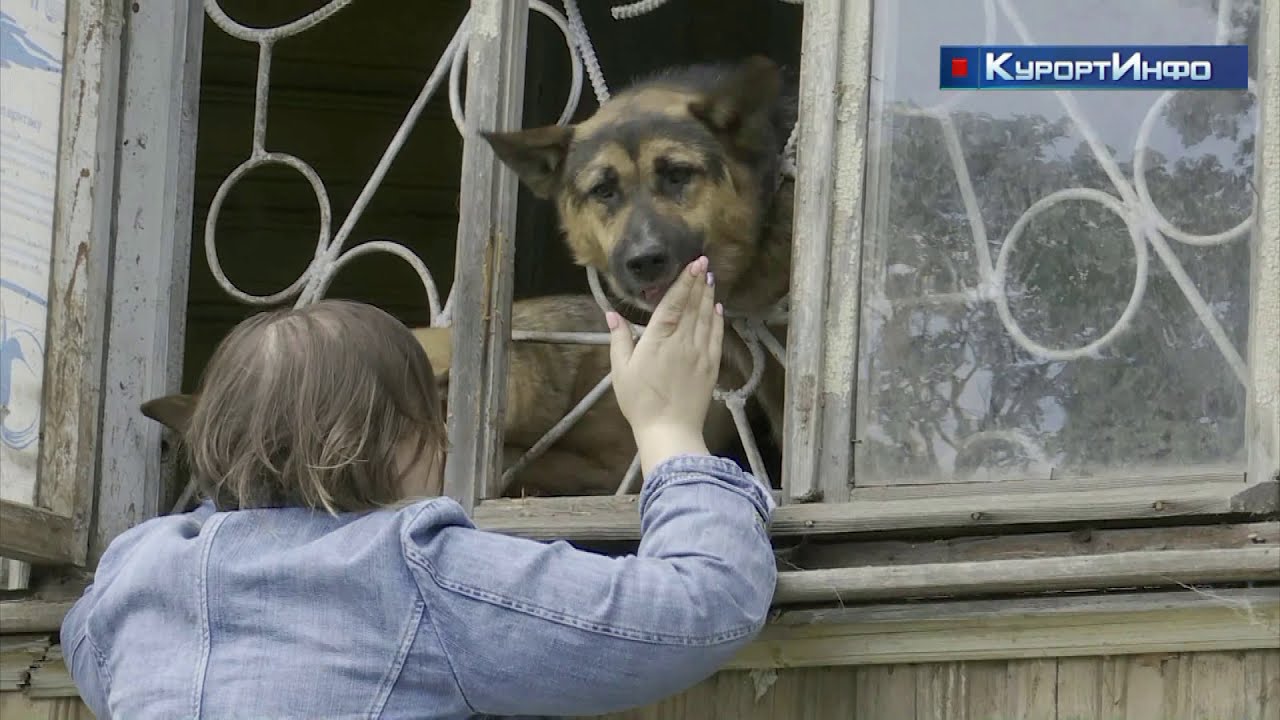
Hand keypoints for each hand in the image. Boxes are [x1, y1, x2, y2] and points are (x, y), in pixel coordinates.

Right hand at [605, 256, 724, 474]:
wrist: (670, 430)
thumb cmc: (640, 402)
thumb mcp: (620, 370)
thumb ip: (619, 339)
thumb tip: (612, 315)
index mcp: (658, 339)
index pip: (674, 302)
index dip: (684, 281)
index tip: (693, 263)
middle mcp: (682, 341)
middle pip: (693, 305)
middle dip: (698, 282)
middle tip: (704, 262)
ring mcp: (700, 353)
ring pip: (706, 318)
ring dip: (708, 296)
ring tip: (710, 278)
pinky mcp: (711, 366)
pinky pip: (716, 336)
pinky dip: (717, 319)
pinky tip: (717, 308)